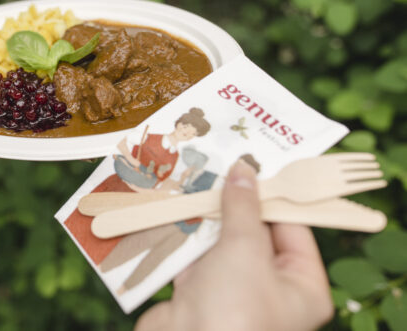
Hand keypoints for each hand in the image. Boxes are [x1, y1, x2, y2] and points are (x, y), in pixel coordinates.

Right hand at [135, 160, 333, 330]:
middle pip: (255, 233)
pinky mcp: (199, 296)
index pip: (293, 228)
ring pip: (221, 243)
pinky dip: (184, 236)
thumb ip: (243, 207)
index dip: (273, 196)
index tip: (254, 165)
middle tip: (219, 167)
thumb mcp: (244, 248)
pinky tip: (174, 209)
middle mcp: (271, 291)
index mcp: (302, 287)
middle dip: (234, 204)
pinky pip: (194, 257)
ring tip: (194, 181)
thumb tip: (244, 170)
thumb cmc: (233, 311)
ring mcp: (232, 294)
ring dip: (206, 217)